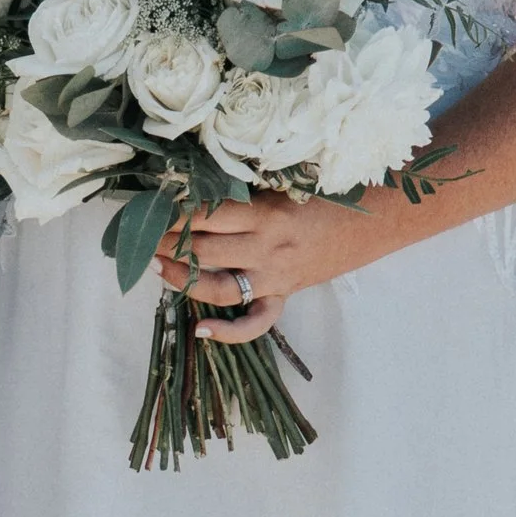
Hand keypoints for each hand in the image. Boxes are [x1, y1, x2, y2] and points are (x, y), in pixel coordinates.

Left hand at [160, 189, 396, 344]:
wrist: (372, 221)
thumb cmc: (326, 195)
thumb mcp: (284, 184)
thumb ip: (245, 189)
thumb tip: (196, 184)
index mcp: (266, 214)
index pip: (207, 215)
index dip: (173, 214)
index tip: (150, 208)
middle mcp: (266, 248)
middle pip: (204, 250)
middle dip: (168, 243)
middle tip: (143, 236)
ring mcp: (275, 277)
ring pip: (220, 288)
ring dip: (184, 280)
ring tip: (159, 268)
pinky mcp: (284, 296)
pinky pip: (257, 323)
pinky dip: (229, 332)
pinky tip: (201, 332)